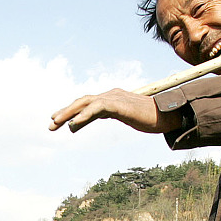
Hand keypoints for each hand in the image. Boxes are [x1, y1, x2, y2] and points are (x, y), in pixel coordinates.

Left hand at [49, 88, 182, 133]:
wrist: (169, 115)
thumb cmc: (150, 117)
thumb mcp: (126, 117)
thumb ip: (110, 115)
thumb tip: (100, 118)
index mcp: (112, 98)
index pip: (87, 103)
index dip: (71, 111)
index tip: (57, 120)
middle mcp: (111, 94)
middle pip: (82, 101)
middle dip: (65, 112)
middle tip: (50, 124)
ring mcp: (115, 98)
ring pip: (86, 103)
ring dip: (69, 113)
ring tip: (56, 123)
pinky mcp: (120, 104)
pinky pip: (98, 108)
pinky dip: (84, 116)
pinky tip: (74, 125)